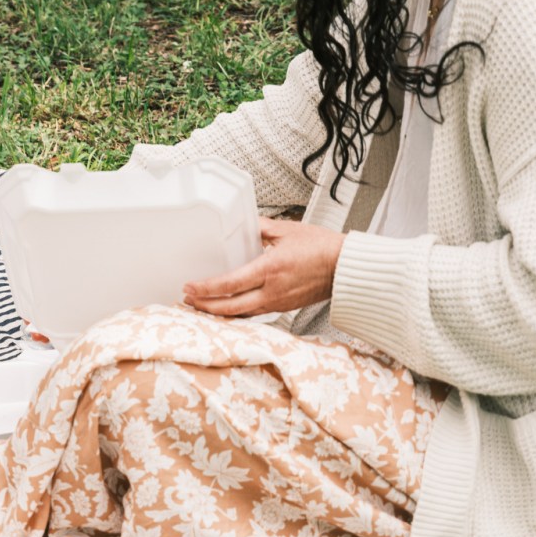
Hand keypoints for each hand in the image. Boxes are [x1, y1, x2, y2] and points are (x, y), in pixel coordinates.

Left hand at [182, 217, 344, 317]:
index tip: (190, 287)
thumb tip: (243, 222)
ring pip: (242, 314)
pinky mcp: (285, 307)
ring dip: (220, 311)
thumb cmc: (323, 248)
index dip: (206, 288)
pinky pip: (255, 313)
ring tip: (203, 305)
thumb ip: (260, 227)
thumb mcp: (287, 231)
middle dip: (205, 306)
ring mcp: (279, 302)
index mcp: (270, 270)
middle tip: (189, 300)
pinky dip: (238, 313)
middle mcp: (272, 291)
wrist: (346, 268)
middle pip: (230, 307)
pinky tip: (230, 308)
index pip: (230, 284)